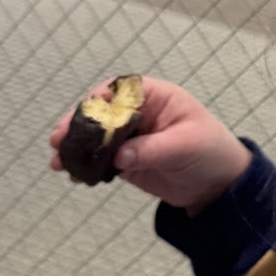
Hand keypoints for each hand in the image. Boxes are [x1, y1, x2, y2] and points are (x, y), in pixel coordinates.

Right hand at [49, 76, 250, 210]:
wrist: (218, 185)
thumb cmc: (211, 152)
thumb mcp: (187, 145)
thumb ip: (153, 148)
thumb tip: (119, 156)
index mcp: (155, 97)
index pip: (120, 91)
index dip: (98, 100)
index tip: (82, 115)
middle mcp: (137, 114)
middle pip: (100, 114)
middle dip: (77, 125)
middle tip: (58, 140)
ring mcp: (128, 138)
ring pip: (95, 138)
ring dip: (75, 148)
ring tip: (58, 162)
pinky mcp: (124, 160)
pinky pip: (100, 160)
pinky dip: (85, 166)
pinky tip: (73, 176)